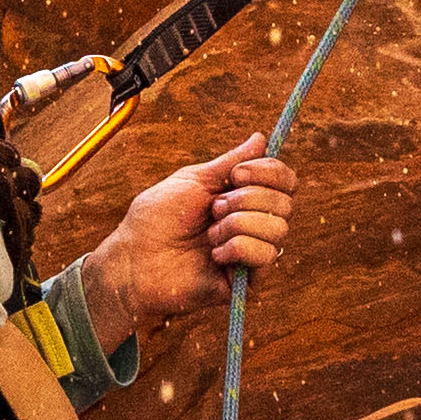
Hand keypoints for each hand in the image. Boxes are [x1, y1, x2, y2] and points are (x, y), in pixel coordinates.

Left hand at [91, 135, 294, 338]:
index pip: (284, 180)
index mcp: (242, 196)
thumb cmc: (156, 220)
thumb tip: (261, 138)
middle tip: (213, 209)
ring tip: (209, 234)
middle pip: (285, 202)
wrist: (135, 259)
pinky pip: (266, 255)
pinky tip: (214, 255)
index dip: (269, 172)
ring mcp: (252, 252)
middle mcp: (253, 223)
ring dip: (237, 224)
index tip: (237, 174)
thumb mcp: (194, 181)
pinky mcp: (248, 280)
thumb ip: (231, 162)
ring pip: (278, 228)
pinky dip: (237, 248)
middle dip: (246, 199)